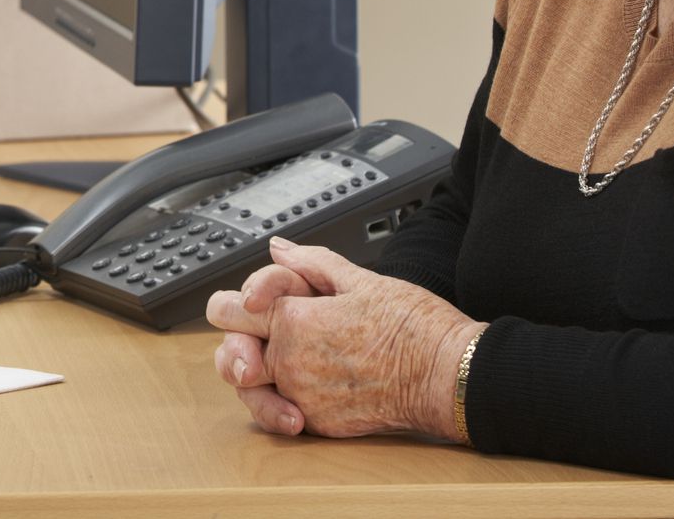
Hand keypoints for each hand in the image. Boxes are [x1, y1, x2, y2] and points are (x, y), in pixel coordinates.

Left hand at [205, 238, 480, 440]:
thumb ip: (310, 262)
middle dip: (239, 341)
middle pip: (228, 354)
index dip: (236, 301)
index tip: (253, 301)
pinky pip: (280, 414)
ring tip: (279, 363)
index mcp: (292, 320)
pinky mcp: (319, 424)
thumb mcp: (361, 278)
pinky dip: (282, 401)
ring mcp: (302, 397)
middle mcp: (288, 363)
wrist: (448, 377)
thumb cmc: (414, 326)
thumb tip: (277, 248)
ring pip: (248, 390)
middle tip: (262, 333)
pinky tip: (303, 386)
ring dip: (256, 376)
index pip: (226, 310)